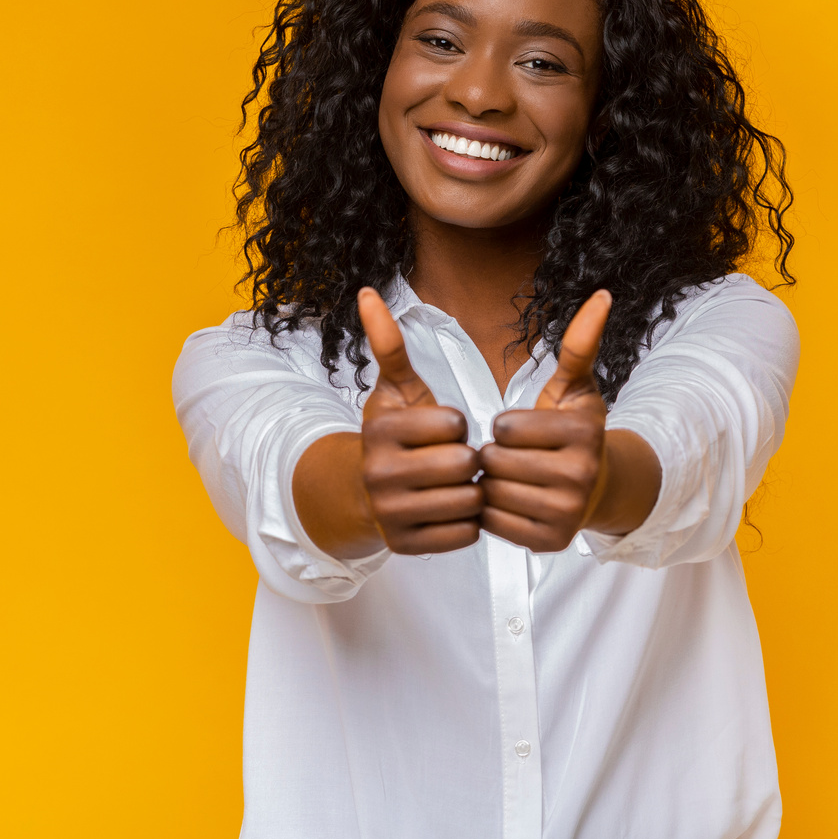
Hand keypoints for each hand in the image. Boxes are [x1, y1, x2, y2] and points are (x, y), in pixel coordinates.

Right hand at [355, 286, 483, 553]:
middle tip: (452, 460)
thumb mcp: (396, 389)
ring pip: (468, 501)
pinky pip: (466, 534)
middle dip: (467, 461)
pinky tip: (450, 509)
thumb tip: (368, 292)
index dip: (458, 425)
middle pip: (464, 465)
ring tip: (454, 484)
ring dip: (471, 492)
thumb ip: (389, 345)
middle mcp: (380, 474)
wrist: (366, 493)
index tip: (442, 430)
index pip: (455, 424)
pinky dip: (467, 523)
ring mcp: (391, 514)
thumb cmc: (395, 435)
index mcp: (382, 431)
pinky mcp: (406, 546)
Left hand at [478, 290, 616, 551]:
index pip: (505, 427)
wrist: (597, 489)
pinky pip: (493, 523)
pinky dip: (493, 512)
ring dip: (490, 484)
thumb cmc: (575, 432)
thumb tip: (602, 295)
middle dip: (494, 456)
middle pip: (495, 462)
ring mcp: (566, 512)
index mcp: (582, 432)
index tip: (520, 429)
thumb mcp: (575, 386)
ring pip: (491, 493)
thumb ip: (579, 343)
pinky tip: (512, 500)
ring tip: (511, 477)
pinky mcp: (549, 541)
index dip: (504, 426)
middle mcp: (579, 475)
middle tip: (512, 456)